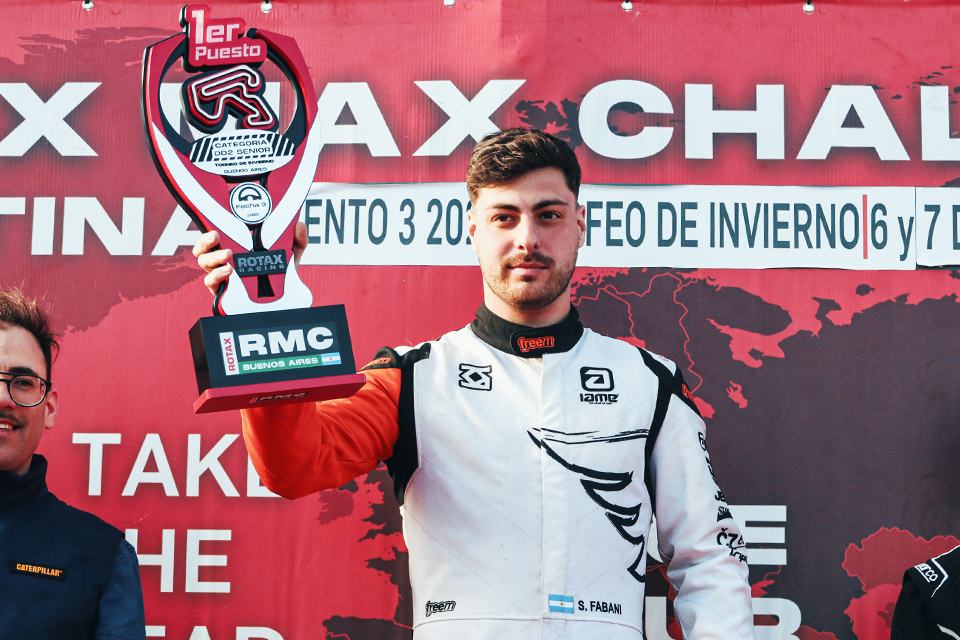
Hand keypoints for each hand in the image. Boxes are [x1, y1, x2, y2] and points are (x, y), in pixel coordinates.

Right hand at [192, 222, 308, 295]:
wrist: (286, 298)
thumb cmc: (281, 272)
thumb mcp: (291, 255)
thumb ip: (297, 240)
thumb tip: (299, 226)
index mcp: (234, 249)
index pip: (212, 240)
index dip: (207, 234)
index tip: (214, 229)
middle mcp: (223, 262)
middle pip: (201, 251)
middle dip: (204, 243)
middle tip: (216, 237)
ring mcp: (223, 278)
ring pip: (204, 265)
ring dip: (213, 259)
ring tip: (228, 256)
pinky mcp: (225, 292)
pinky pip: (212, 284)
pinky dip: (217, 277)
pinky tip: (228, 272)